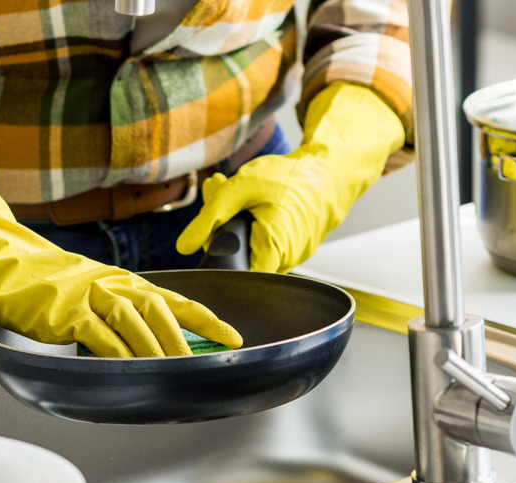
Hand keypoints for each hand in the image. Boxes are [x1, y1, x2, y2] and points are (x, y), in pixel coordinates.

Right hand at [0, 118, 241, 357]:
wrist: (2, 263)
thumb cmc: (45, 284)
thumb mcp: (91, 293)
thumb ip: (118, 315)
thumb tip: (149, 344)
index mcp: (122, 281)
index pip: (175, 300)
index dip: (206, 320)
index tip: (231, 338)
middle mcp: (112, 284)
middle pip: (161, 310)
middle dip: (188, 339)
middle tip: (205, 364)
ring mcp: (90, 296)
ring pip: (135, 322)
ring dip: (159, 349)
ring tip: (176, 371)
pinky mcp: (66, 311)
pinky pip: (99, 335)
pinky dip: (119, 353)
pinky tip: (132, 369)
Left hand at [176, 81, 405, 272]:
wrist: (331, 171)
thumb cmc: (290, 177)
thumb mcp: (240, 189)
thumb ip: (209, 217)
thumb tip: (184, 246)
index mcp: (272, 248)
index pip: (236, 278)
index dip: (217, 263)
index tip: (209, 240)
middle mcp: (285, 260)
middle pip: (239, 258)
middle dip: (220, 228)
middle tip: (216, 192)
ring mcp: (292, 257)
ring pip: (250, 248)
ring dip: (235, 221)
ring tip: (234, 191)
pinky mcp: (293, 249)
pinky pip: (264, 242)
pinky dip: (252, 222)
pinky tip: (250, 200)